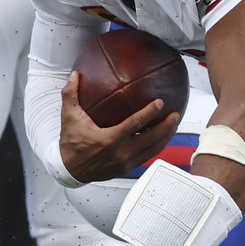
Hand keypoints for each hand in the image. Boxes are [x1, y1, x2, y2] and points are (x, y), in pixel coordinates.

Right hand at [58, 72, 180, 182]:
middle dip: (166, 126)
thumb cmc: (71, 144)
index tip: (160, 102)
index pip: (135, 124)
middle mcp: (121, 153)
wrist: (70, 170)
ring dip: (166, 137)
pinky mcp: (127, 168)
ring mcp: (126, 162)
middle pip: (151, 139)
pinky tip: (163, 138)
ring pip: (153, 150)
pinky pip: (148, 156)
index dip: (149, 113)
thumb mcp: (68, 118)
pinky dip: (158, 146)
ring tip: (174, 124)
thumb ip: (71, 95)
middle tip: (175, 114)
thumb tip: (75, 75)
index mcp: (109, 140)